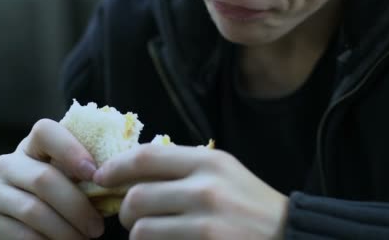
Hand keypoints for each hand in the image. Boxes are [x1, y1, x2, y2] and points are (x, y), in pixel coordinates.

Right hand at [0, 119, 104, 239]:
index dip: (71, 150)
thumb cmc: (61, 200)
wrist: (22, 230)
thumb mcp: (71, 181)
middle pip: (44, 179)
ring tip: (84, 239)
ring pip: (34, 211)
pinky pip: (22, 235)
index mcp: (32, 146)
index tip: (95, 175)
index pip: (45, 131)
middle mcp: (7, 164)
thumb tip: (120, 177)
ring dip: (66, 230)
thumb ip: (88, 173)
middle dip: (77, 206)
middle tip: (98, 228)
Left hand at [93, 144, 288, 239]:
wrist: (287, 233)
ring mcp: (207, 222)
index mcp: (208, 161)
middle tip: (128, 215)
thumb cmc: (249, 202)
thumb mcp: (222, 171)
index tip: (101, 177)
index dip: (115, 167)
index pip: (146, 157)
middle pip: (138, 196)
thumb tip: (132, 170)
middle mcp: (206, 188)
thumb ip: (183, 167)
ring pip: (142, 229)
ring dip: (137, 233)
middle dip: (124, 210)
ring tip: (146, 233)